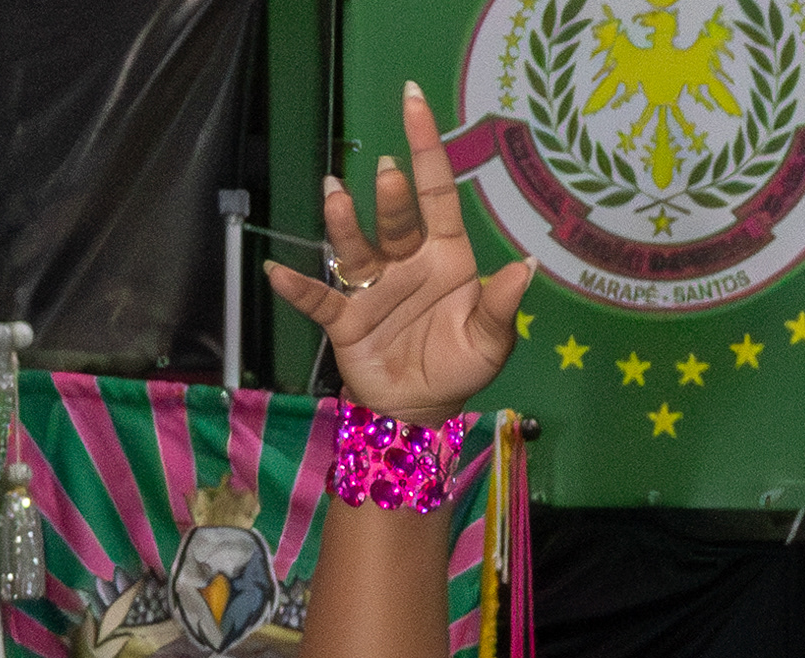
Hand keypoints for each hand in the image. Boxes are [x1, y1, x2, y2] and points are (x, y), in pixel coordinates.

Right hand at [264, 83, 531, 420]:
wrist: (421, 411)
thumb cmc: (458, 367)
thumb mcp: (491, 343)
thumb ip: (502, 305)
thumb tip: (525, 267)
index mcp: (445, 258)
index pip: (437, 193)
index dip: (426, 148)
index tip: (414, 100)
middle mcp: (405, 262)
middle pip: (397, 220)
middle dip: (392, 197)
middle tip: (390, 172)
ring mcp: (372, 287)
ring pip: (356, 247)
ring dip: (345, 223)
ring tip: (336, 196)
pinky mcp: (346, 319)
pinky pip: (320, 300)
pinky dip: (299, 289)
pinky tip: (278, 274)